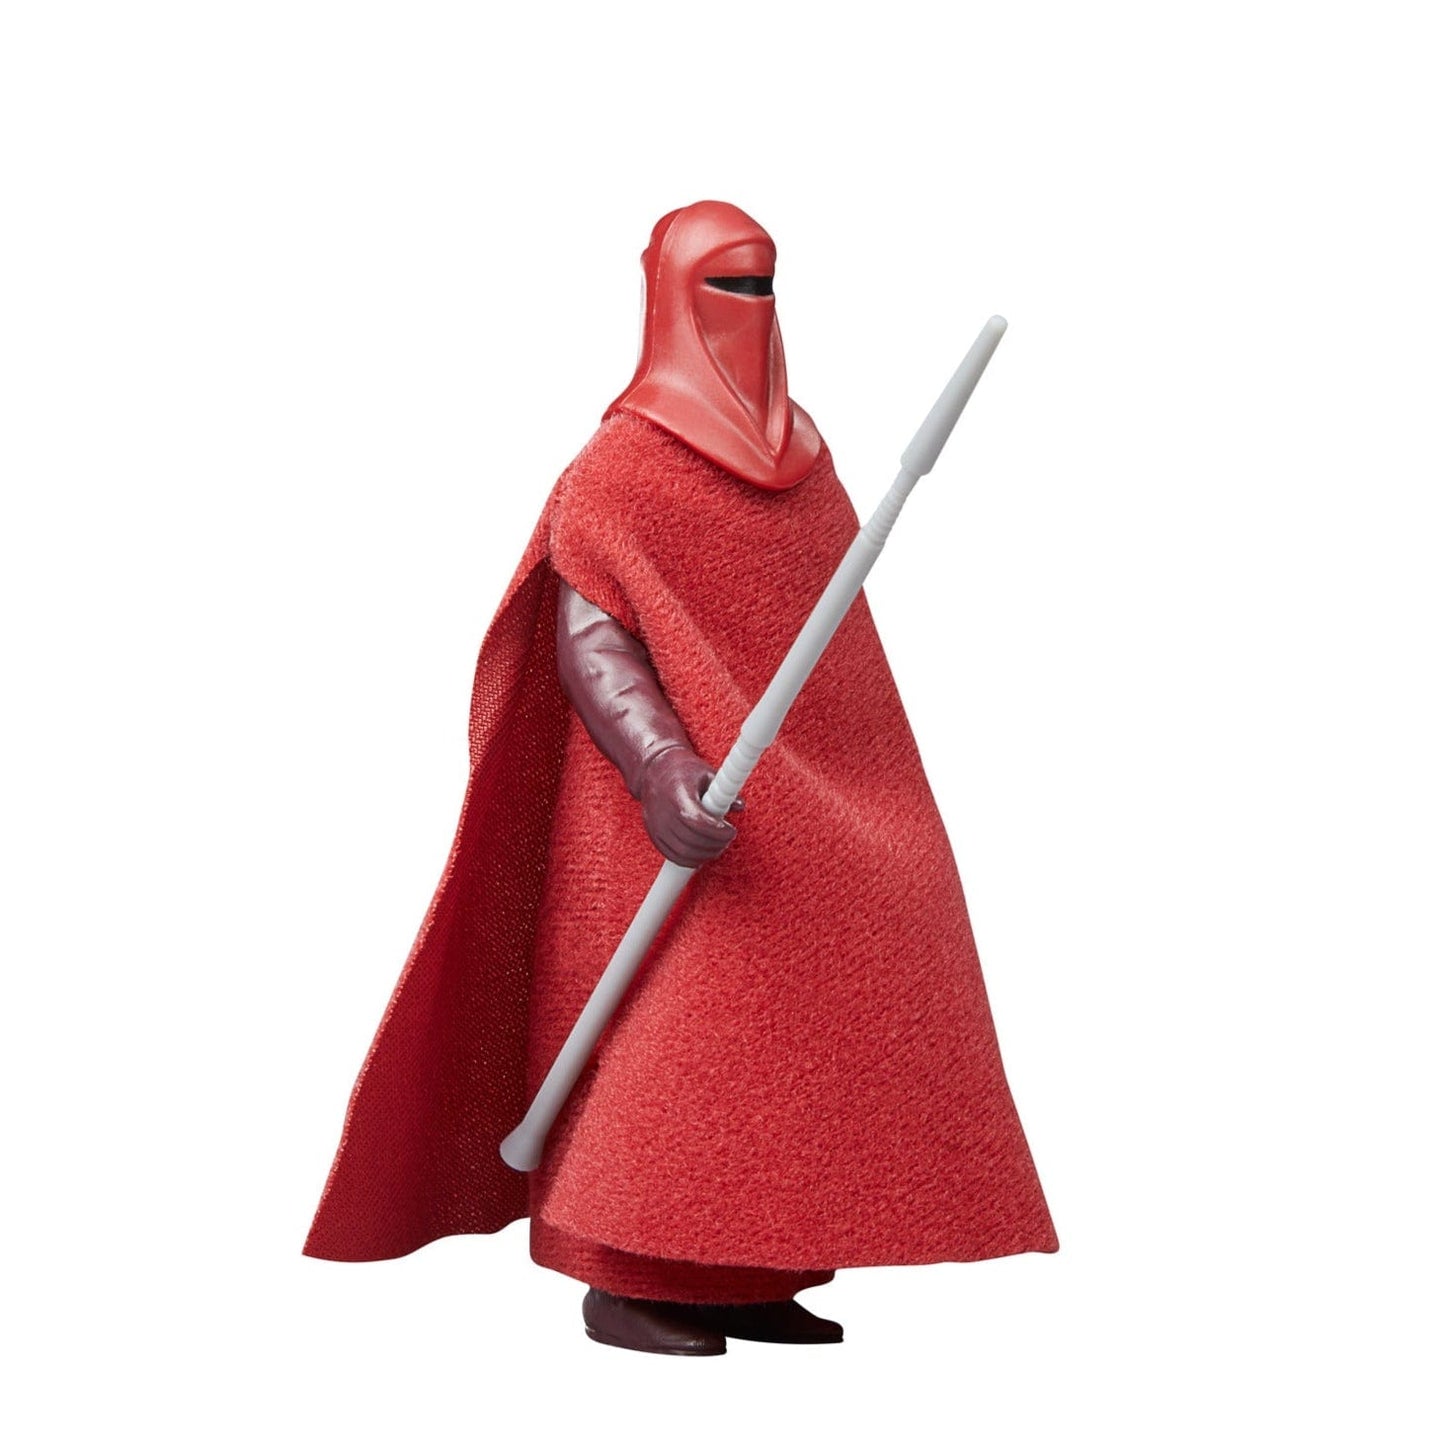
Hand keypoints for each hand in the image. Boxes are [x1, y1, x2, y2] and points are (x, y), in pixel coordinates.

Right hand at [639, 747, 740, 866]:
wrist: (653, 769)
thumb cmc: (682, 770)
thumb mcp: (706, 773)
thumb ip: (724, 789)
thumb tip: (740, 805)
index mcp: (677, 794)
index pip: (697, 822)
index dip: (717, 832)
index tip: (731, 830)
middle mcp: (663, 812)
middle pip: (691, 841)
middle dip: (715, 844)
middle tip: (728, 839)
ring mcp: (656, 826)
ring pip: (682, 852)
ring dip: (704, 854)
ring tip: (718, 846)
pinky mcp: (653, 834)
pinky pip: (671, 855)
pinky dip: (688, 860)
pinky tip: (701, 855)